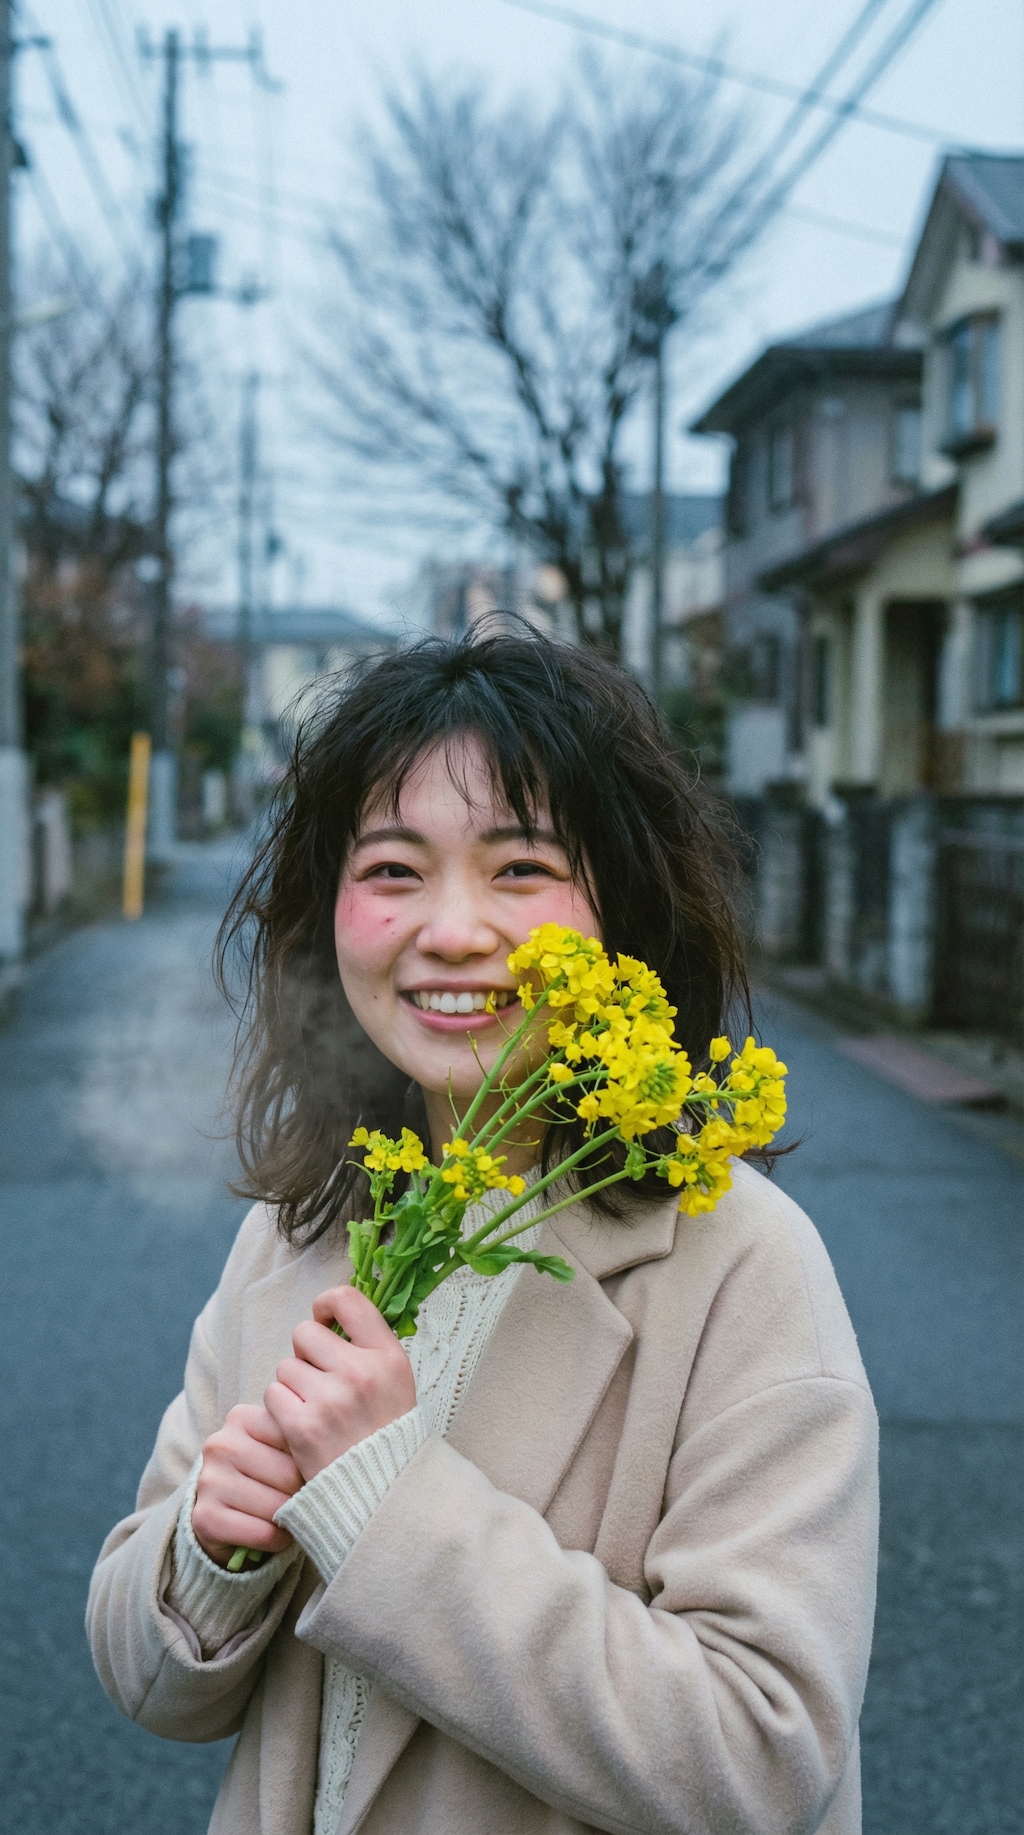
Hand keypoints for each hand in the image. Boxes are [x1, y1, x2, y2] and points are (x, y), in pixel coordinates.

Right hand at [192, 1404, 302, 1567]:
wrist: (228, 1515)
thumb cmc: (268, 1476)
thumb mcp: (283, 1450)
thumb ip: (302, 1441)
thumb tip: (335, 1452)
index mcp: (242, 1417)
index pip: (296, 1436)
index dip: (311, 1460)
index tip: (315, 1469)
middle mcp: (220, 1444)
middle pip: (288, 1473)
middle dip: (304, 1492)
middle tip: (304, 1499)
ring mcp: (209, 1480)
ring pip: (276, 1506)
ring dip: (292, 1518)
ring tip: (290, 1516)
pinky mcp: (205, 1517)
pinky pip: (262, 1533)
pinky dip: (278, 1540)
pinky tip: (276, 1534)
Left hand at [263, 1286, 416, 1481]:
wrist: (384, 1492)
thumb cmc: (387, 1432)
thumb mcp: (396, 1379)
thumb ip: (369, 1345)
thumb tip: (332, 1310)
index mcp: (387, 1356)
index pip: (347, 1300)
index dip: (326, 1304)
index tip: (324, 1320)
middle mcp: (360, 1372)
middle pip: (305, 1334)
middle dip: (306, 1354)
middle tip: (320, 1380)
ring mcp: (330, 1399)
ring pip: (286, 1367)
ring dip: (293, 1385)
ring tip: (316, 1409)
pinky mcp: (303, 1426)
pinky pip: (273, 1394)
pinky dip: (282, 1409)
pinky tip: (302, 1426)